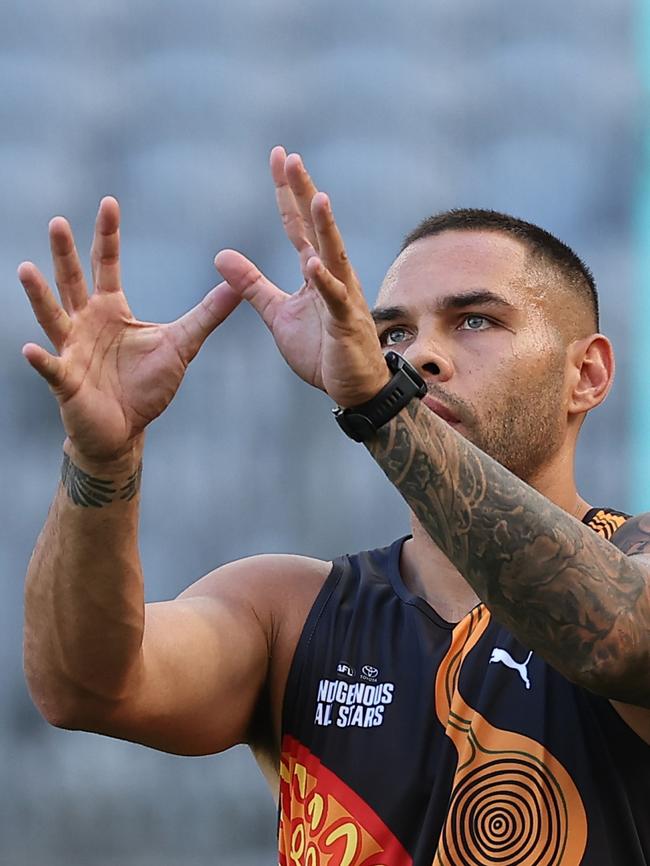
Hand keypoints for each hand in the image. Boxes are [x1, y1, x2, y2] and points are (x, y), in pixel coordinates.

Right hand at [20, 197, 240, 461]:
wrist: (125, 430)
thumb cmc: (147, 386)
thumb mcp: (183, 344)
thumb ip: (207, 314)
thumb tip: (238, 286)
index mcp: (111, 310)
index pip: (106, 265)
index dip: (107, 235)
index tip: (108, 202)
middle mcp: (85, 324)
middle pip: (72, 281)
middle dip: (64, 253)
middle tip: (58, 221)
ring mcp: (72, 351)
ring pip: (53, 317)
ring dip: (39, 295)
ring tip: (25, 268)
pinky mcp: (67, 382)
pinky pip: (52, 369)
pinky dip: (42, 360)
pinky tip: (31, 350)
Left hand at [215, 147, 388, 406]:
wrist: (352, 387)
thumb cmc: (322, 349)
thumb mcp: (278, 313)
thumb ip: (252, 285)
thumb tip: (220, 254)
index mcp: (313, 272)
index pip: (297, 225)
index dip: (286, 193)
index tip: (278, 157)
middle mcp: (332, 276)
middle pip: (315, 228)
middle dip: (303, 193)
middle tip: (291, 158)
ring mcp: (342, 298)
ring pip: (333, 256)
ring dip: (325, 227)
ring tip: (316, 196)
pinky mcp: (345, 324)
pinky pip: (335, 299)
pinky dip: (324, 283)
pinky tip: (312, 264)